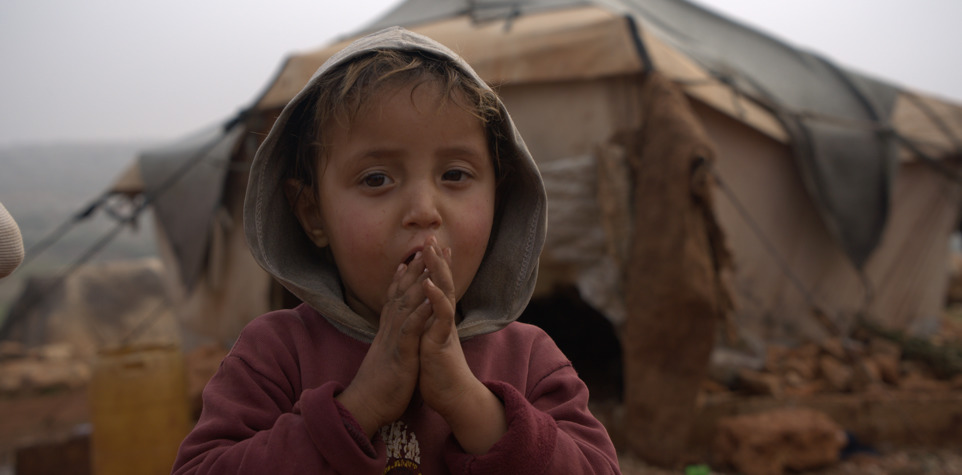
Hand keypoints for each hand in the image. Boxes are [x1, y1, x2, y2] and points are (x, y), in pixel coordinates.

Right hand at [336, 252, 432, 438]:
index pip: (396, 296)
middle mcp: (389, 329)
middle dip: (415, 268)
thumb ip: (392, 340)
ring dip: (418, 281)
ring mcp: (393, 339)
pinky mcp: (400, 354)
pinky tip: (429, 298)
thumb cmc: (379, 385)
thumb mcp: (387, 355)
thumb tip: (395, 332)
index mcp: (388, 330)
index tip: (414, 256)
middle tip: (426, 244)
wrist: (365, 406)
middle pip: (402, 291)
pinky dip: (419, 312)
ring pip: (405, 304)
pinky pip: (410, 330)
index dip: (405, 275)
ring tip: (429, 260)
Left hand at [419, 237, 506, 452]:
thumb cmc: (439, 374)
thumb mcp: (429, 343)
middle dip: (437, 259)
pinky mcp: (442, 341)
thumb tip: (425, 315)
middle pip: (444, 283)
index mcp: (439, 320)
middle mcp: (444, 320)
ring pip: (446, 293)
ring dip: (438, 270)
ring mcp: (444, 329)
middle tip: (432, 236)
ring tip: (432, 250)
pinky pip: (441, 316)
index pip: (439, 286)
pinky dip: (436, 298)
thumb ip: (429, 327)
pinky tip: (429, 283)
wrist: (452, 398)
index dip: (436, 266)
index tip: (432, 246)